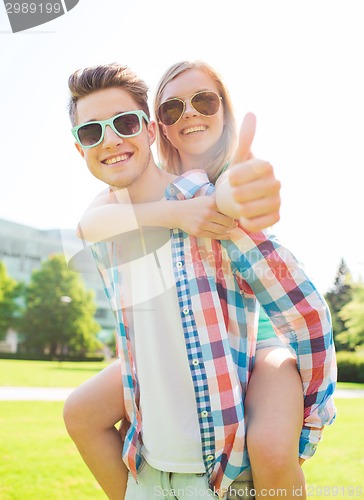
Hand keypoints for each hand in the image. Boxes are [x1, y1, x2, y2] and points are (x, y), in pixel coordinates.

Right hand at [175, 196, 236, 238]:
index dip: (233, 213)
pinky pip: (214, 236)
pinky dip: (224, 236)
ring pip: (222, 230)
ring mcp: (203, 223)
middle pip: (227, 222)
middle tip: (235, 223)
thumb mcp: (205, 199)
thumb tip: (232, 199)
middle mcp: (207, 213)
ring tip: (231, 228)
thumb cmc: (194, 205)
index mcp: (211, 203)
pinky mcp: (199, 232)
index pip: (228, 210)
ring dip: (228, 230)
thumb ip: (217, 199)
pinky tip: (228, 235)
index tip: (236, 215)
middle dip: (232, 223)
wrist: (177, 213)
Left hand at [216, 113, 280, 231]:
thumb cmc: (238, 177)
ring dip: (246, 207)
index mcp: (267, 167)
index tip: (231, 176)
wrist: (240, 198)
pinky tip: (242, 219)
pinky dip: (252, 222)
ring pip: (261, 206)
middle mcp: (277, 183)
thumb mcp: (238, 159)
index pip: (259, 168)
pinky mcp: (275, 217)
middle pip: (260, 189)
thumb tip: (252, 113)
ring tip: (235, 206)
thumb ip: (245, 139)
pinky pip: (264, 222)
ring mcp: (277, 201)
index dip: (243, 172)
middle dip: (244, 191)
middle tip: (232, 193)